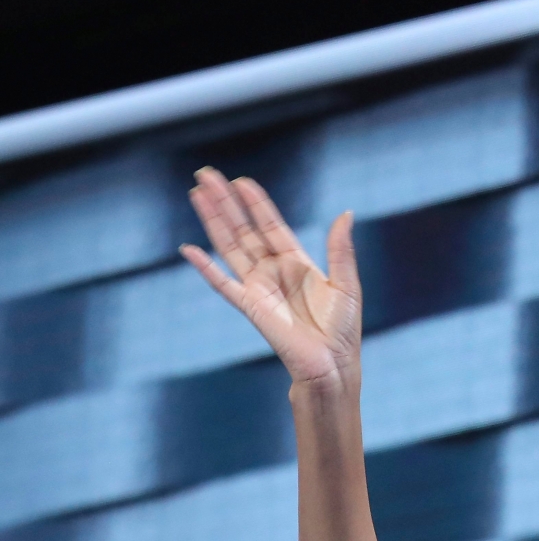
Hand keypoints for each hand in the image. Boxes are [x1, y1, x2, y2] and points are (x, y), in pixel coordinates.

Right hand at [181, 168, 362, 385]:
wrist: (332, 365)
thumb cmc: (343, 331)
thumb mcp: (347, 284)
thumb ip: (341, 249)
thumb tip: (346, 214)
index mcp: (298, 264)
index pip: (271, 225)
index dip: (256, 203)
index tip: (241, 181)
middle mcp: (274, 272)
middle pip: (244, 229)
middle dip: (226, 202)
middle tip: (206, 174)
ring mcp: (259, 288)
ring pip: (229, 247)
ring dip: (213, 221)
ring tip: (196, 194)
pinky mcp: (250, 307)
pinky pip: (222, 284)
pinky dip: (205, 267)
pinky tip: (188, 249)